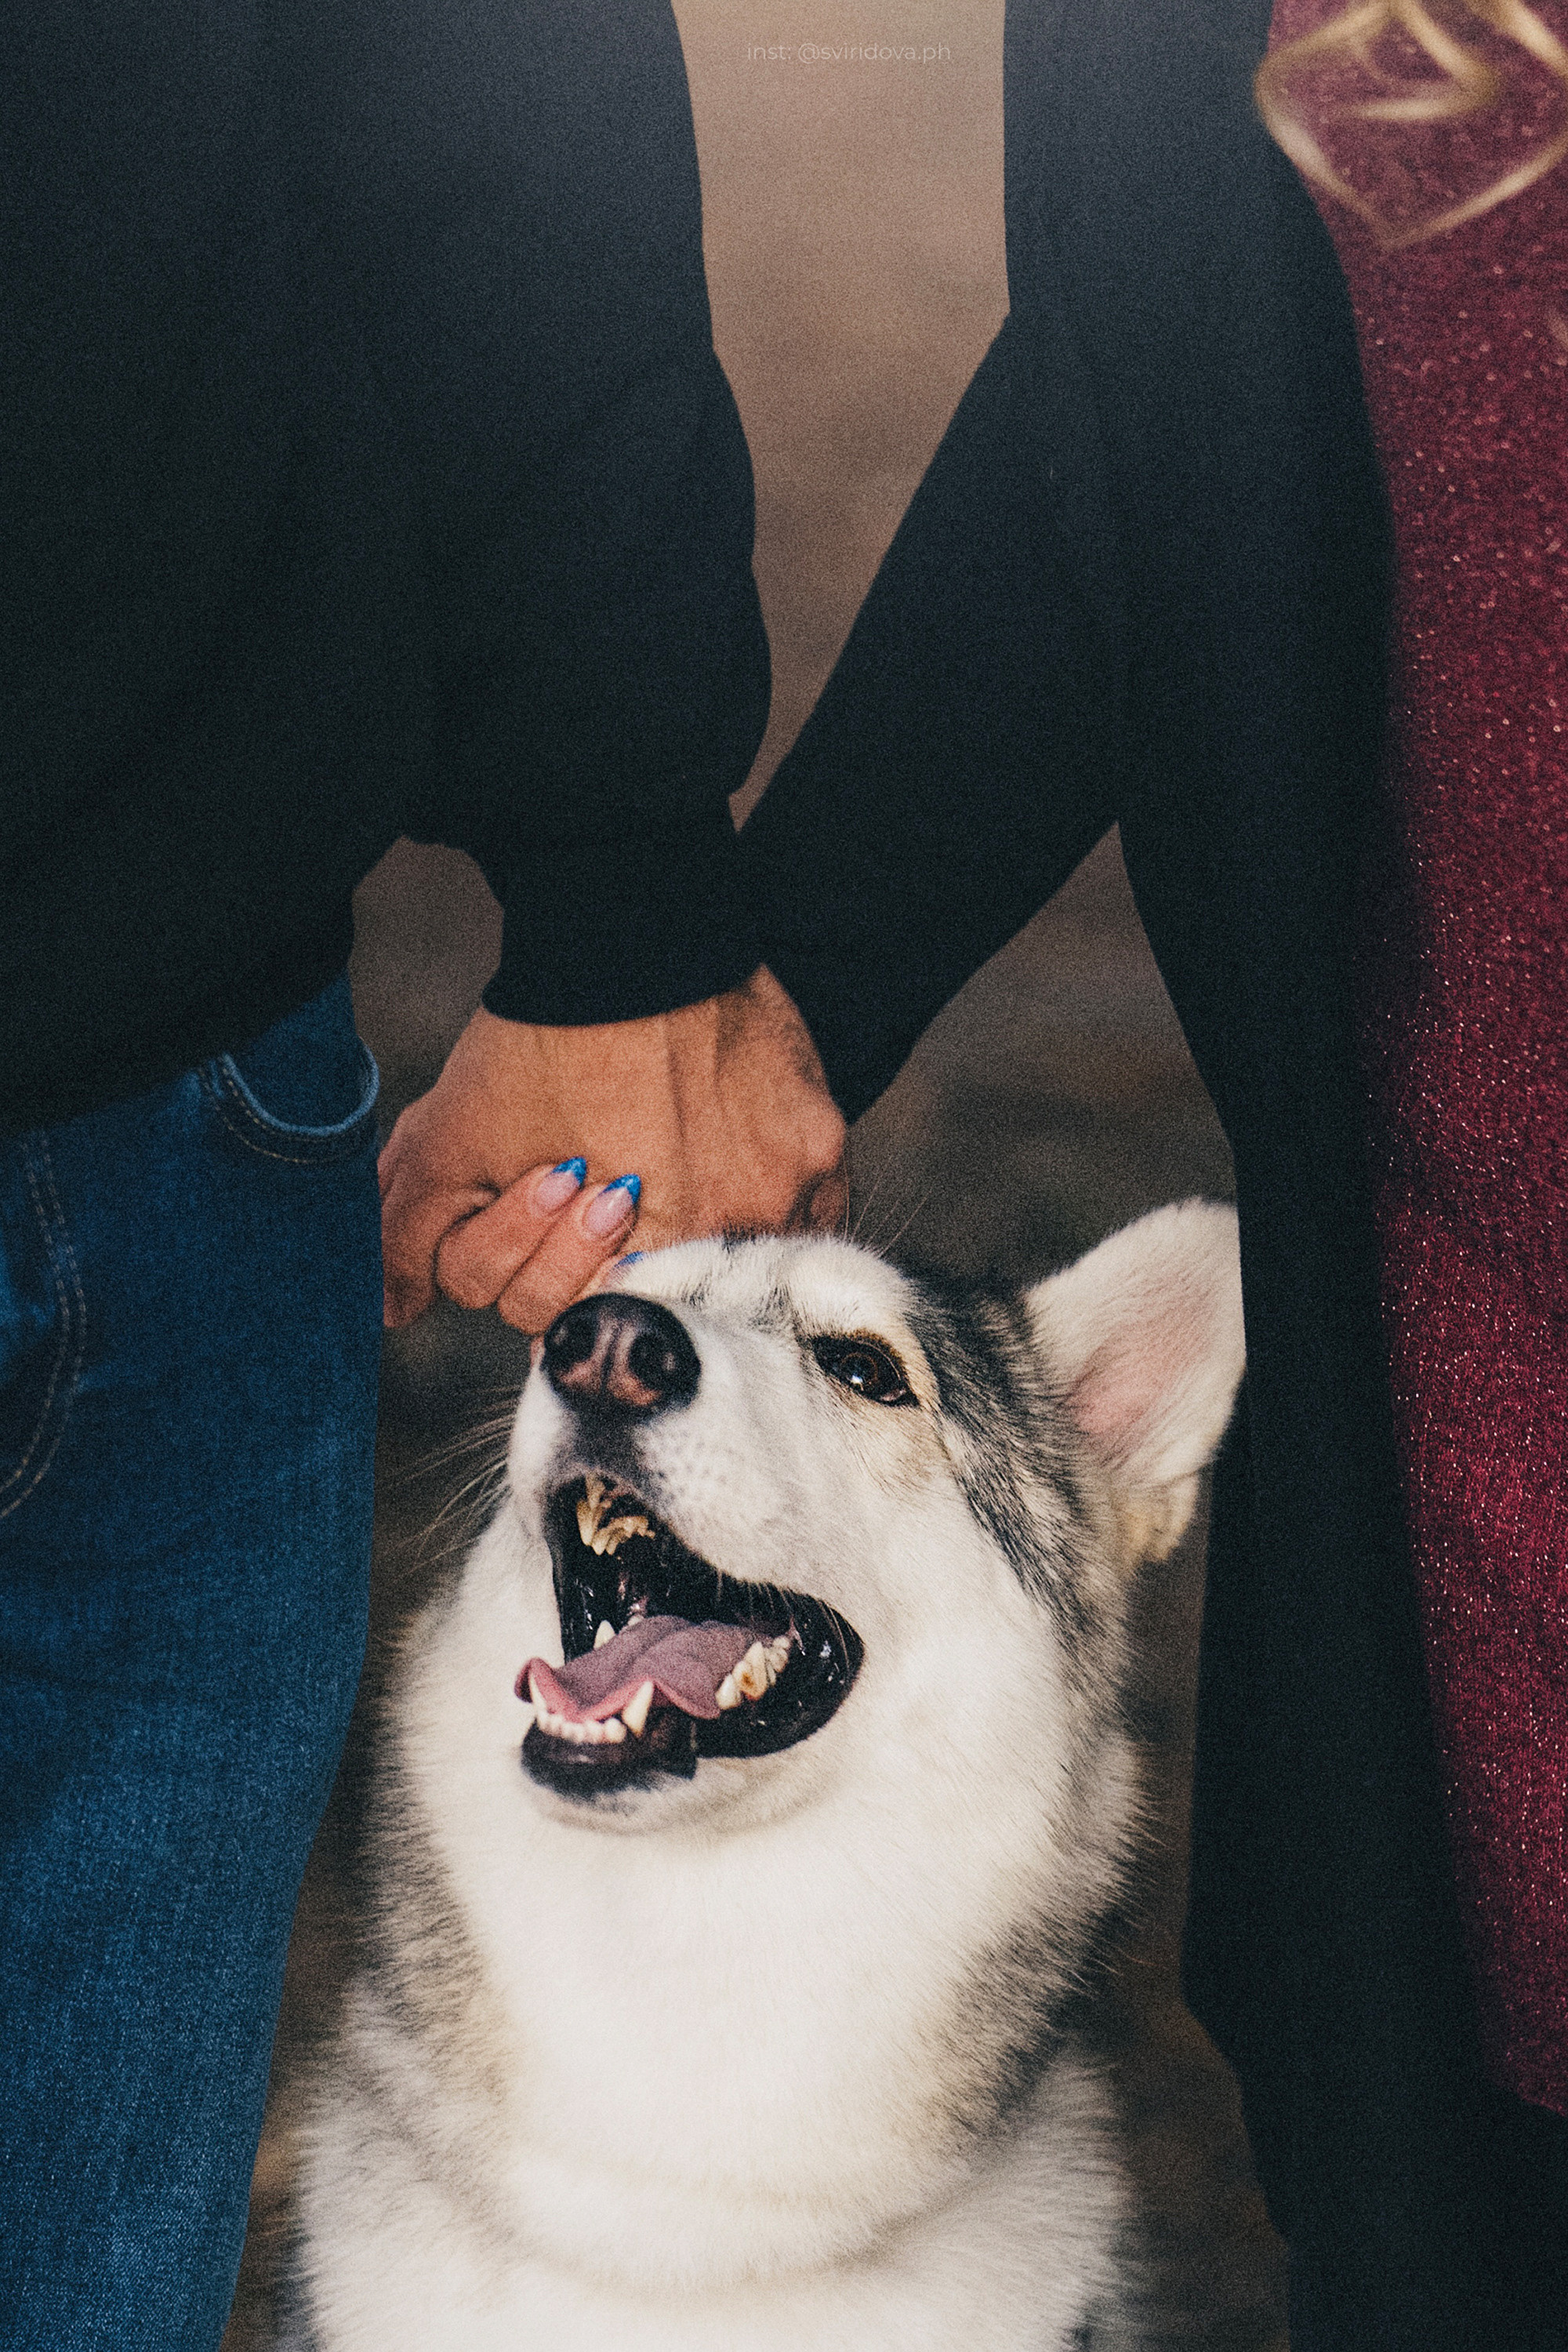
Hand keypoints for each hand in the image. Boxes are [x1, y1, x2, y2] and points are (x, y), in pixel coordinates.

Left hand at [378, 967, 846, 1332]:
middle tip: (593, 1164)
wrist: (632, 929)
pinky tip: (720, 1151)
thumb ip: (413, 1241)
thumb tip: (395, 1314)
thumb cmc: (541, 1038)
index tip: (552, 1188)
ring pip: (731, 1257)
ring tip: (654, 1151)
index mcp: (622, 1258)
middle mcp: (716, 1240)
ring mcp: (783, 1196)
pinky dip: (761, 1199)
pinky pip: (802, 1216)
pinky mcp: (823, 1149)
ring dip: (690, 1222)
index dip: (541, 1260)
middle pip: (655, 1291)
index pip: (576, 1318)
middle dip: (601, 1242)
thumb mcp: (449, 1141)